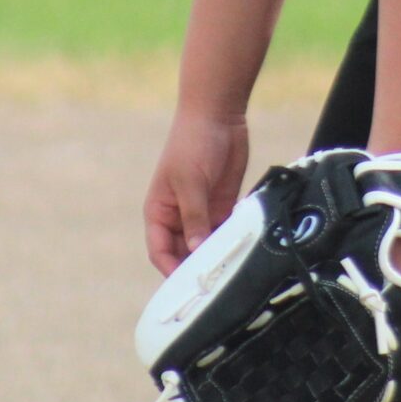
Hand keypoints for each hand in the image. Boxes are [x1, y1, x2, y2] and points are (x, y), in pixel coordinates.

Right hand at [145, 108, 248, 274]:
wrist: (217, 115)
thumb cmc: (192, 144)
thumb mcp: (190, 182)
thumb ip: (194, 218)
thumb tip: (196, 250)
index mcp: (159, 211)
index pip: (160, 250)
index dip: (170, 269)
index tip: (188, 286)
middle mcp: (178, 217)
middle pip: (183, 254)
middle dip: (195, 268)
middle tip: (213, 286)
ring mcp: (201, 212)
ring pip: (206, 246)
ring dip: (215, 258)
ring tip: (229, 274)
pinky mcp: (222, 205)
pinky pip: (224, 233)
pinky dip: (230, 243)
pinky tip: (241, 253)